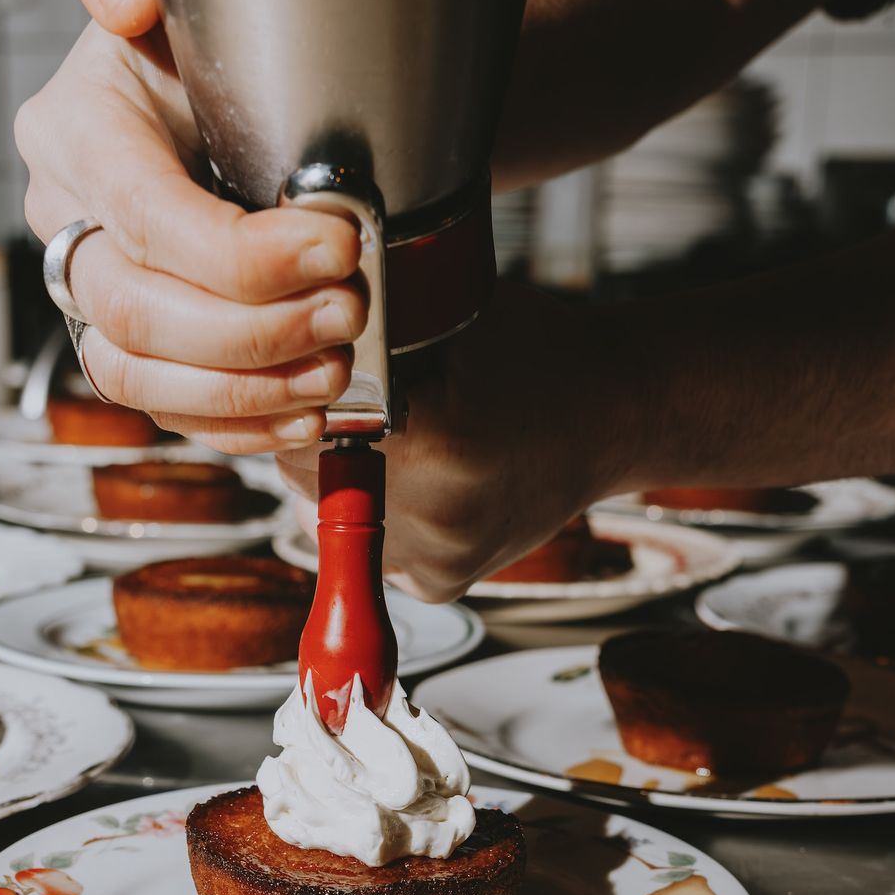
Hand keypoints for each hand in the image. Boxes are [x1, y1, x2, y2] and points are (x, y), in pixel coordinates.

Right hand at [16, 0, 363, 452]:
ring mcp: (96, 293)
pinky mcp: (136, 349)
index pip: (143, 217)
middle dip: (253, 331)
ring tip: (336, 372)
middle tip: (350, 313)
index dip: (241, 254)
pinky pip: (166, 413)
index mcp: (76, 133)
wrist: (236, 94)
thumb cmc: (210, 40)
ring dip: (246, 390)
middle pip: (137, 313)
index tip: (337, 248)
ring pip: (139, 378)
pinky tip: (307, 416)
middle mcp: (69, 221)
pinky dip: (240, 426)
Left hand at [277, 280, 638, 601]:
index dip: (302, 398)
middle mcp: (437, 512)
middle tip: (357, 405)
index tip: (315, 381)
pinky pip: (367, 545)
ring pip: (327, 516)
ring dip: (340, 480)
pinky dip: (378, 513)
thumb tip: (282, 342)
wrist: (612, 414)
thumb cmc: (534, 353)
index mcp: (436, 440)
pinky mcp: (441, 580)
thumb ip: (364, 335)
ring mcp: (439, 555)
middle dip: (317, 438)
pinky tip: (420, 480)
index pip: (301, 428)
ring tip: (395, 442)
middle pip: (304, 477)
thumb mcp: (446, 315)